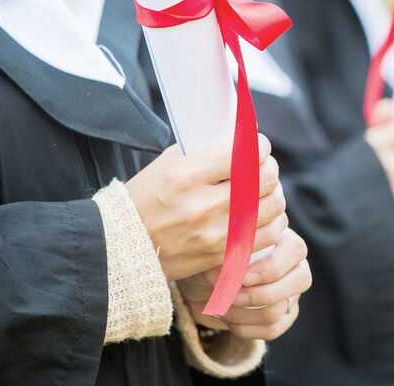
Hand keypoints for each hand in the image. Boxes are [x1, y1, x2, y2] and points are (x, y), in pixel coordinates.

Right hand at [125, 134, 288, 280]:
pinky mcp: (221, 257)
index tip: (257, 146)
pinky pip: (266, 236)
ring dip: (273, 195)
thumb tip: (243, 137)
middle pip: (265, 179)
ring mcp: (213, 235)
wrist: (120, 248)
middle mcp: (202, 205)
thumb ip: (206, 151)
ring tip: (262, 191)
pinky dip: (271, 222)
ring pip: (273, 207)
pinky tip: (261, 215)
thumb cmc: (146, 199)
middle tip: (263, 167)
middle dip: (269, 168)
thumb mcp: (168, 164)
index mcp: (186, 175)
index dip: (259, 145)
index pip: (246, 153)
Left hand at [179, 228, 310, 339]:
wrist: (203, 286)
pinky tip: (228, 319)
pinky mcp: (284, 317)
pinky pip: (272, 329)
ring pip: (280, 310)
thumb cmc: (211, 262)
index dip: (271, 267)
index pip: (295, 250)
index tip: (242, 278)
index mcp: (283, 238)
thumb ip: (226, 257)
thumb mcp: (214, 254)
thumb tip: (231, 271)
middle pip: (301, 280)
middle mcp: (295, 264)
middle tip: (233, 296)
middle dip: (261, 294)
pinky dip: (244, 328)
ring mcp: (292, 292)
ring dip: (244, 313)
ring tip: (222, 307)